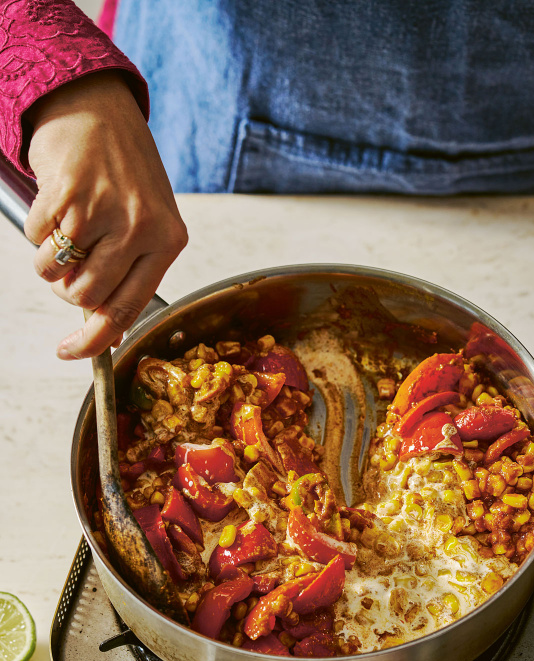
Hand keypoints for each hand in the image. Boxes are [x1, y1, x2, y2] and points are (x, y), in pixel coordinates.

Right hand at [24, 71, 187, 359]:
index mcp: (168, 241)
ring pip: (56, 274)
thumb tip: (105, 332)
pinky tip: (55, 204)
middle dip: (67, 291)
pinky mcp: (67, 194)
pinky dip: (36, 230)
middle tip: (69, 267)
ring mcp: (103, 211)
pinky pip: (36, 240)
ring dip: (49, 263)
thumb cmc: (124, 170)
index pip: (126, 309)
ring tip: (64, 232)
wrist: (97, 105)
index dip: (93, 341)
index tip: (69, 352)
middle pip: (85, 297)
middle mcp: (141, 228)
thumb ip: (131, 274)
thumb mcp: (146, 221)